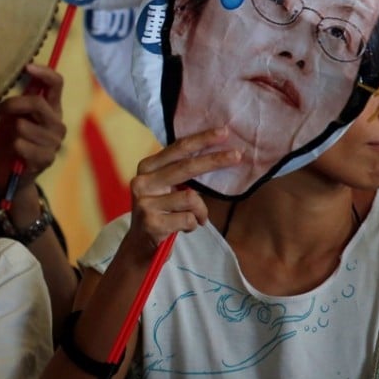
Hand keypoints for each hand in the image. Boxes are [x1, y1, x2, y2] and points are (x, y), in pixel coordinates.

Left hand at [0, 64, 65, 195]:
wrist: (8, 173)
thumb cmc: (9, 139)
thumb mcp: (13, 115)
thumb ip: (21, 99)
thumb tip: (24, 74)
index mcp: (51, 108)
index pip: (56, 84)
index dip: (44, 72)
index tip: (27, 66)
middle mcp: (57, 123)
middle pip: (37, 103)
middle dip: (13, 105)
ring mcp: (53, 142)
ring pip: (24, 125)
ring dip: (11, 131)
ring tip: (13, 139)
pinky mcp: (46, 159)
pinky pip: (21, 144)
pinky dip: (13, 147)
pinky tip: (16, 154)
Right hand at [125, 127, 240, 262]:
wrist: (140, 246)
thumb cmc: (161, 212)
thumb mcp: (164, 187)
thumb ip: (180, 172)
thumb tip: (218, 154)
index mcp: (146, 168)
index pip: (177, 149)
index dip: (201, 139)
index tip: (224, 132)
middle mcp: (142, 182)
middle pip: (186, 167)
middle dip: (214, 160)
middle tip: (238, 155)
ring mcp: (145, 203)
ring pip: (191, 198)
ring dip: (200, 211)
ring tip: (195, 218)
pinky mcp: (152, 223)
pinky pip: (189, 219)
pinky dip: (193, 225)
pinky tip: (183, 228)